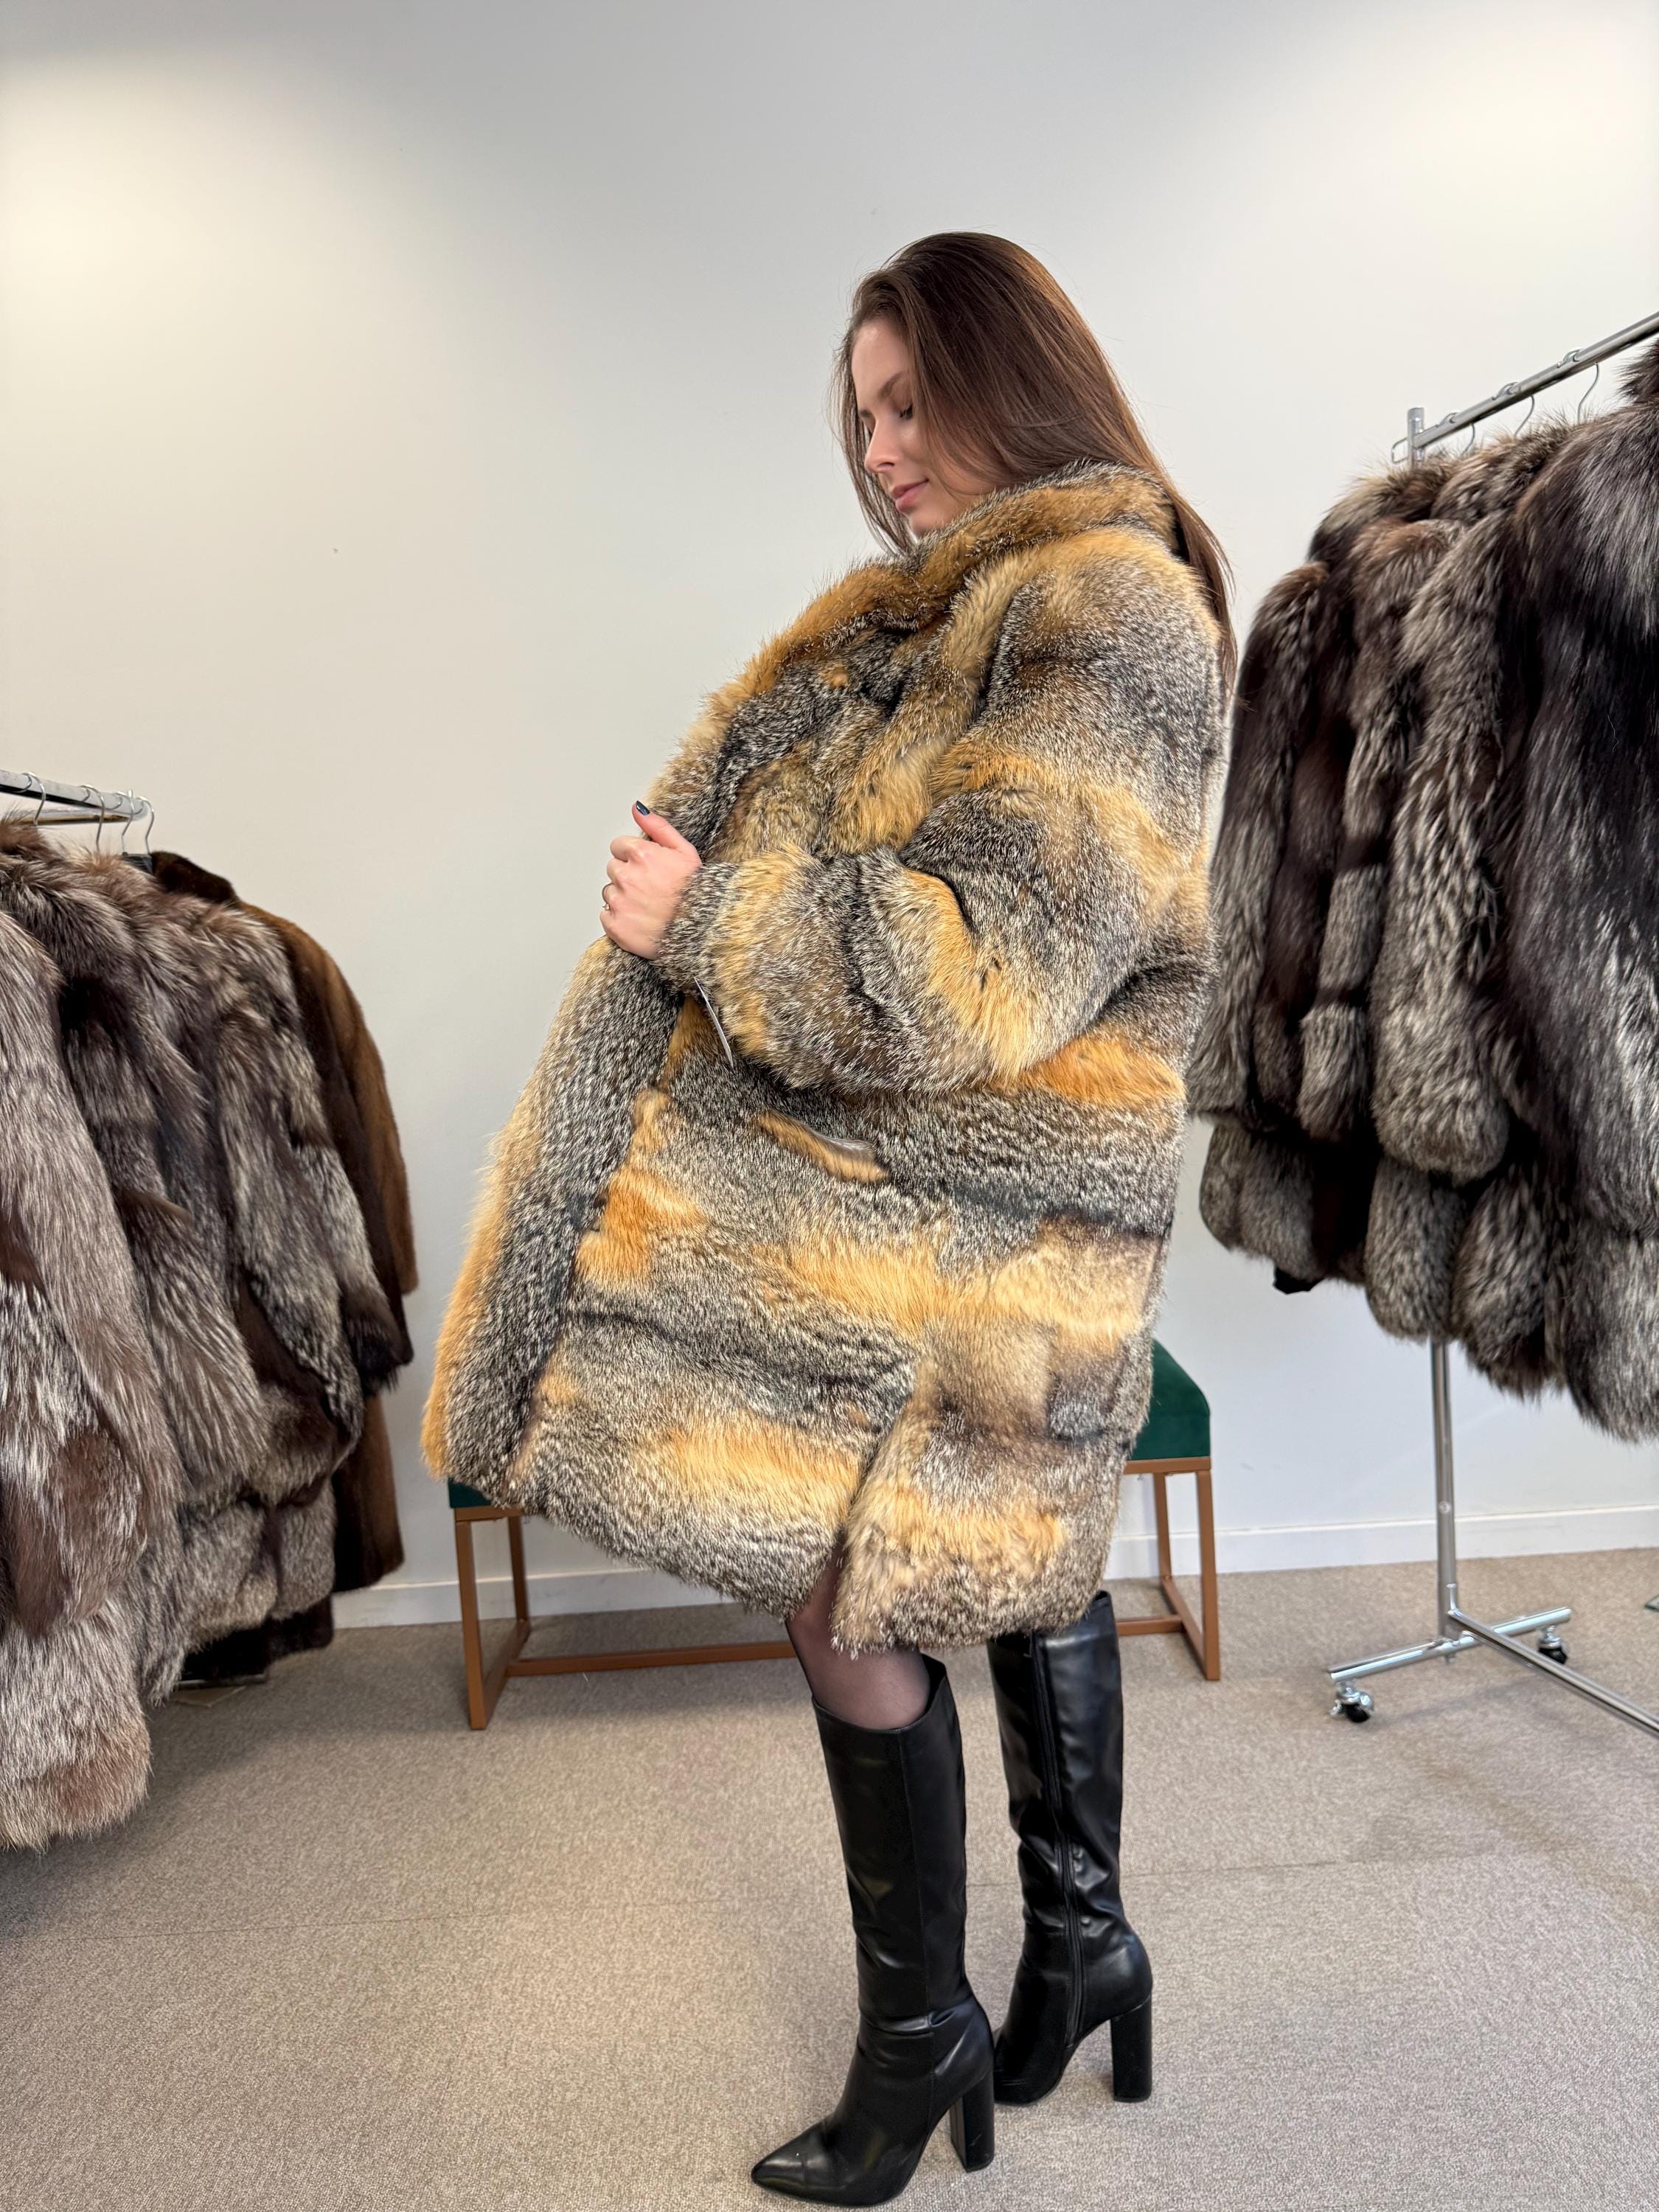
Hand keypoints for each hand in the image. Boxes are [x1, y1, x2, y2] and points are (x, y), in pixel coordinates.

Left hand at [599, 802, 701, 958]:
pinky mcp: (616, 925)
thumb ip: (657, 827)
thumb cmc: (697, 892)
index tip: (646, 867)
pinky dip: (619, 918)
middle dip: (628, 875)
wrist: (701, 930)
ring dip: (623, 897)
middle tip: (650, 888)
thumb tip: (636, 808)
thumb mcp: (685, 851)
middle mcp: (626, 877)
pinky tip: (639, 919)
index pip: (618, 846)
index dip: (633, 856)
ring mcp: (619, 902)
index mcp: (641, 855)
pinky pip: (606, 915)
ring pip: (609, 892)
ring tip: (647, 905)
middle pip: (613, 868)